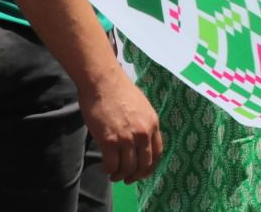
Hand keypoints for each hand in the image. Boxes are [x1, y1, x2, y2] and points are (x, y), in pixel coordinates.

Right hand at [81, 67, 162, 182]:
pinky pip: (111, 164)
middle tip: (127, 179)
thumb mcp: (141, 106)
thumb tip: (140, 141)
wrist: (103, 81)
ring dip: (120, 175)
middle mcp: (143, 133)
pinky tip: (105, 168)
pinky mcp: (109, 141)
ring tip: (114, 175)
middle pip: (143, 164)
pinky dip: (108, 170)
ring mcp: (126, 138)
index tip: (142, 173)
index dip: (150, 167)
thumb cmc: (119, 90)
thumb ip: (143, 123)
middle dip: (135, 176)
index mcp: (153, 124)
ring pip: (127, 168)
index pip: (157, 154)